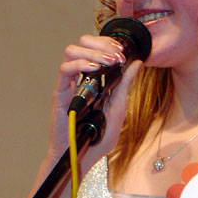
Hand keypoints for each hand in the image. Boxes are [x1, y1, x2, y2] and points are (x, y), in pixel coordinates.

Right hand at [46, 34, 141, 169]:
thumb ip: (125, 84)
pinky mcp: (60, 93)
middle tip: (117, 55)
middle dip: (100, 43)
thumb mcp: (119, 107)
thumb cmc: (98, 136)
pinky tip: (93, 69)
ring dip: (91, 52)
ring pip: (71, 51)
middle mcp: (80, 77)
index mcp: (94, 78)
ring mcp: (69, 84)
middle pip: (82, 44)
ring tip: (107, 61)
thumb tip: (137, 63)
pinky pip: (64, 71)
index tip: (122, 51)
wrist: (82, 154)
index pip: (96, 47)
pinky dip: (79, 65)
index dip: (108, 43)